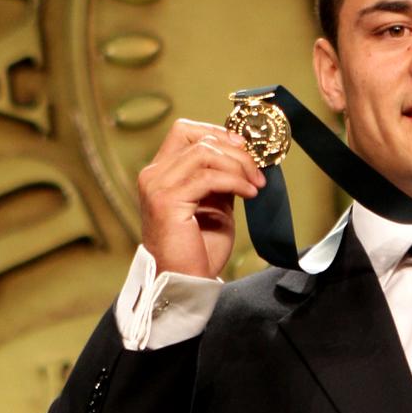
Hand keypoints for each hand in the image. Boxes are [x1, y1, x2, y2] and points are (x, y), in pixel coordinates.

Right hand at [138, 119, 266, 277]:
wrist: (185, 282)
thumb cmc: (199, 249)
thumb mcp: (214, 203)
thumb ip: (221, 177)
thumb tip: (243, 154)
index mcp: (161, 173)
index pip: (184, 131)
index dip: (217, 133)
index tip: (245, 149)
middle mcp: (153, 175)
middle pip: (198, 138)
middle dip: (235, 151)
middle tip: (258, 171)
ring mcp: (157, 187)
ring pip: (204, 153)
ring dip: (238, 166)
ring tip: (256, 185)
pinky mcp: (167, 201)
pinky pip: (208, 177)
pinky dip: (235, 181)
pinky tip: (249, 194)